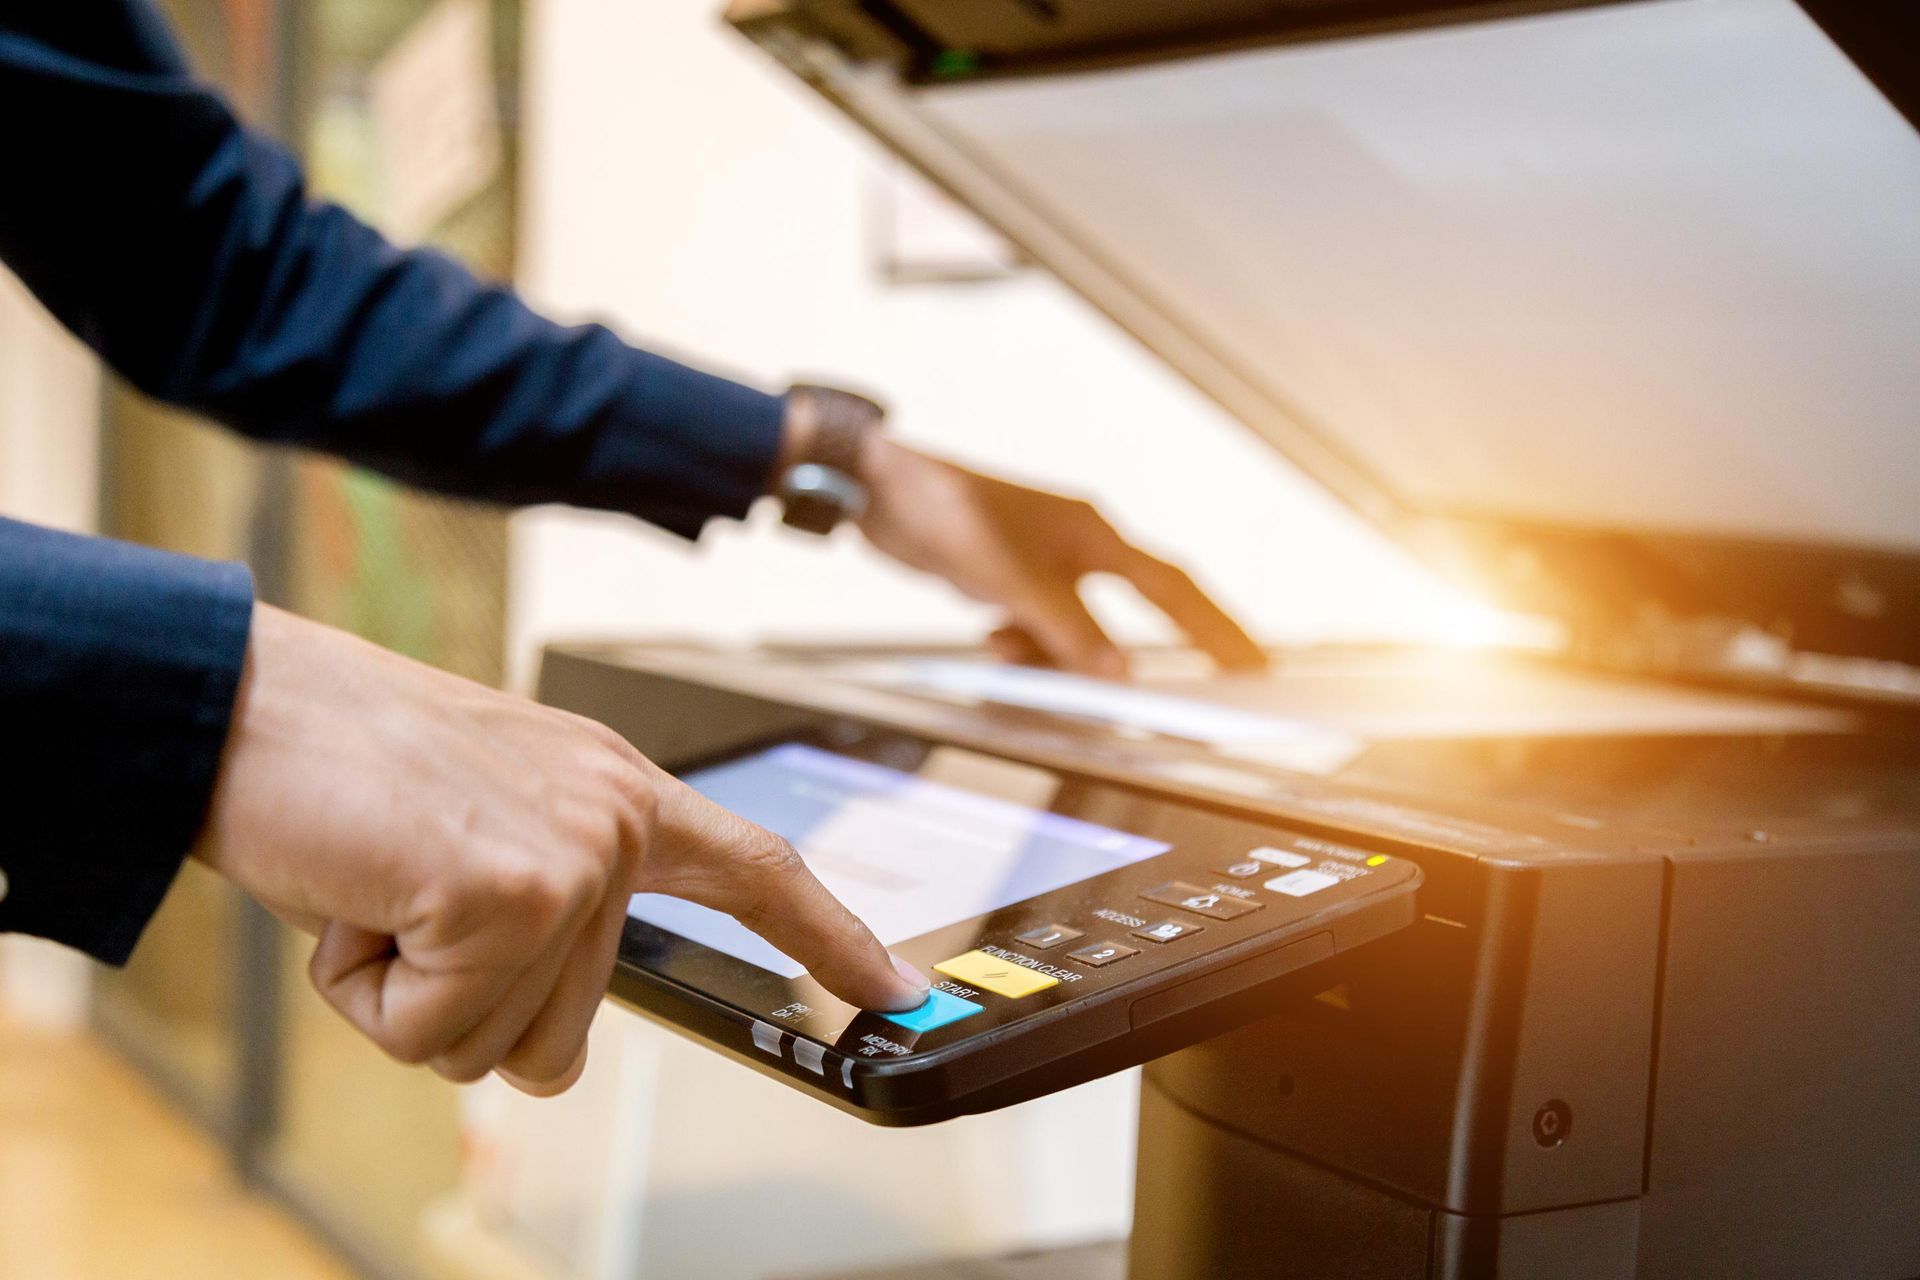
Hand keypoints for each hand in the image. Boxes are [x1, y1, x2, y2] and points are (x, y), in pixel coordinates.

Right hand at [193, 604, 928, 1095]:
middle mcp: (613, 817)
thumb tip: (555, 1043)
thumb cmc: (345, 769)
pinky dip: (368, 993)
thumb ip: (551, 908)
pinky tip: (356, 901)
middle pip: (569, 1030)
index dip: (828, 937)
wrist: (246, 707)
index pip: (756, 869)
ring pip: (498, 1043)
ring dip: (411, 996)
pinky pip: (432, 1033)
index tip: (892, 990)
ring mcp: (573, 854)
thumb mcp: (482, 826)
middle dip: (461, 1002)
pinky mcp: (511, 892)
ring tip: (381, 890)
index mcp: (617, 790)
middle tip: (405, 901)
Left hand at [855, 438, 1267, 676]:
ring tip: (1011, 649)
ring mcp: (1045, 562)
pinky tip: (994, 637)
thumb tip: (1119, 677)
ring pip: (1075, 629)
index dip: (1217, 628)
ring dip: (1053, 652)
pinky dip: (1023, 642)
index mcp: (1094, 535)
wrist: (878, 488)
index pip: (1173, 590)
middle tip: (1178, 697)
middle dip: (1137, 656)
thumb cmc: (945, 509)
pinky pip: (1038, 625)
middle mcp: (1079, 546)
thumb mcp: (1010, 581)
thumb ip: (1068, 631)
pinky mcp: (1011, 576)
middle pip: (1135, 612)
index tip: (1254, 662)